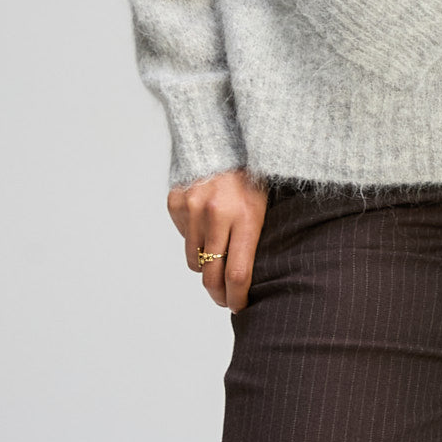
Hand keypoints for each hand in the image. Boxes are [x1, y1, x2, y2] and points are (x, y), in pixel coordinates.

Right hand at [166, 167, 269, 311]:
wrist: (223, 134)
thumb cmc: (251, 172)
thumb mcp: (264, 202)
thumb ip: (255, 237)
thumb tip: (246, 280)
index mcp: (245, 215)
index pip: (237, 274)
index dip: (237, 298)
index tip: (239, 307)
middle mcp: (216, 213)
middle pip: (212, 275)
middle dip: (219, 294)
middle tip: (225, 298)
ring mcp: (193, 207)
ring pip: (194, 261)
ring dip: (205, 266)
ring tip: (217, 256)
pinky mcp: (176, 202)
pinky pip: (183, 237)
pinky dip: (194, 238)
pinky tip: (206, 224)